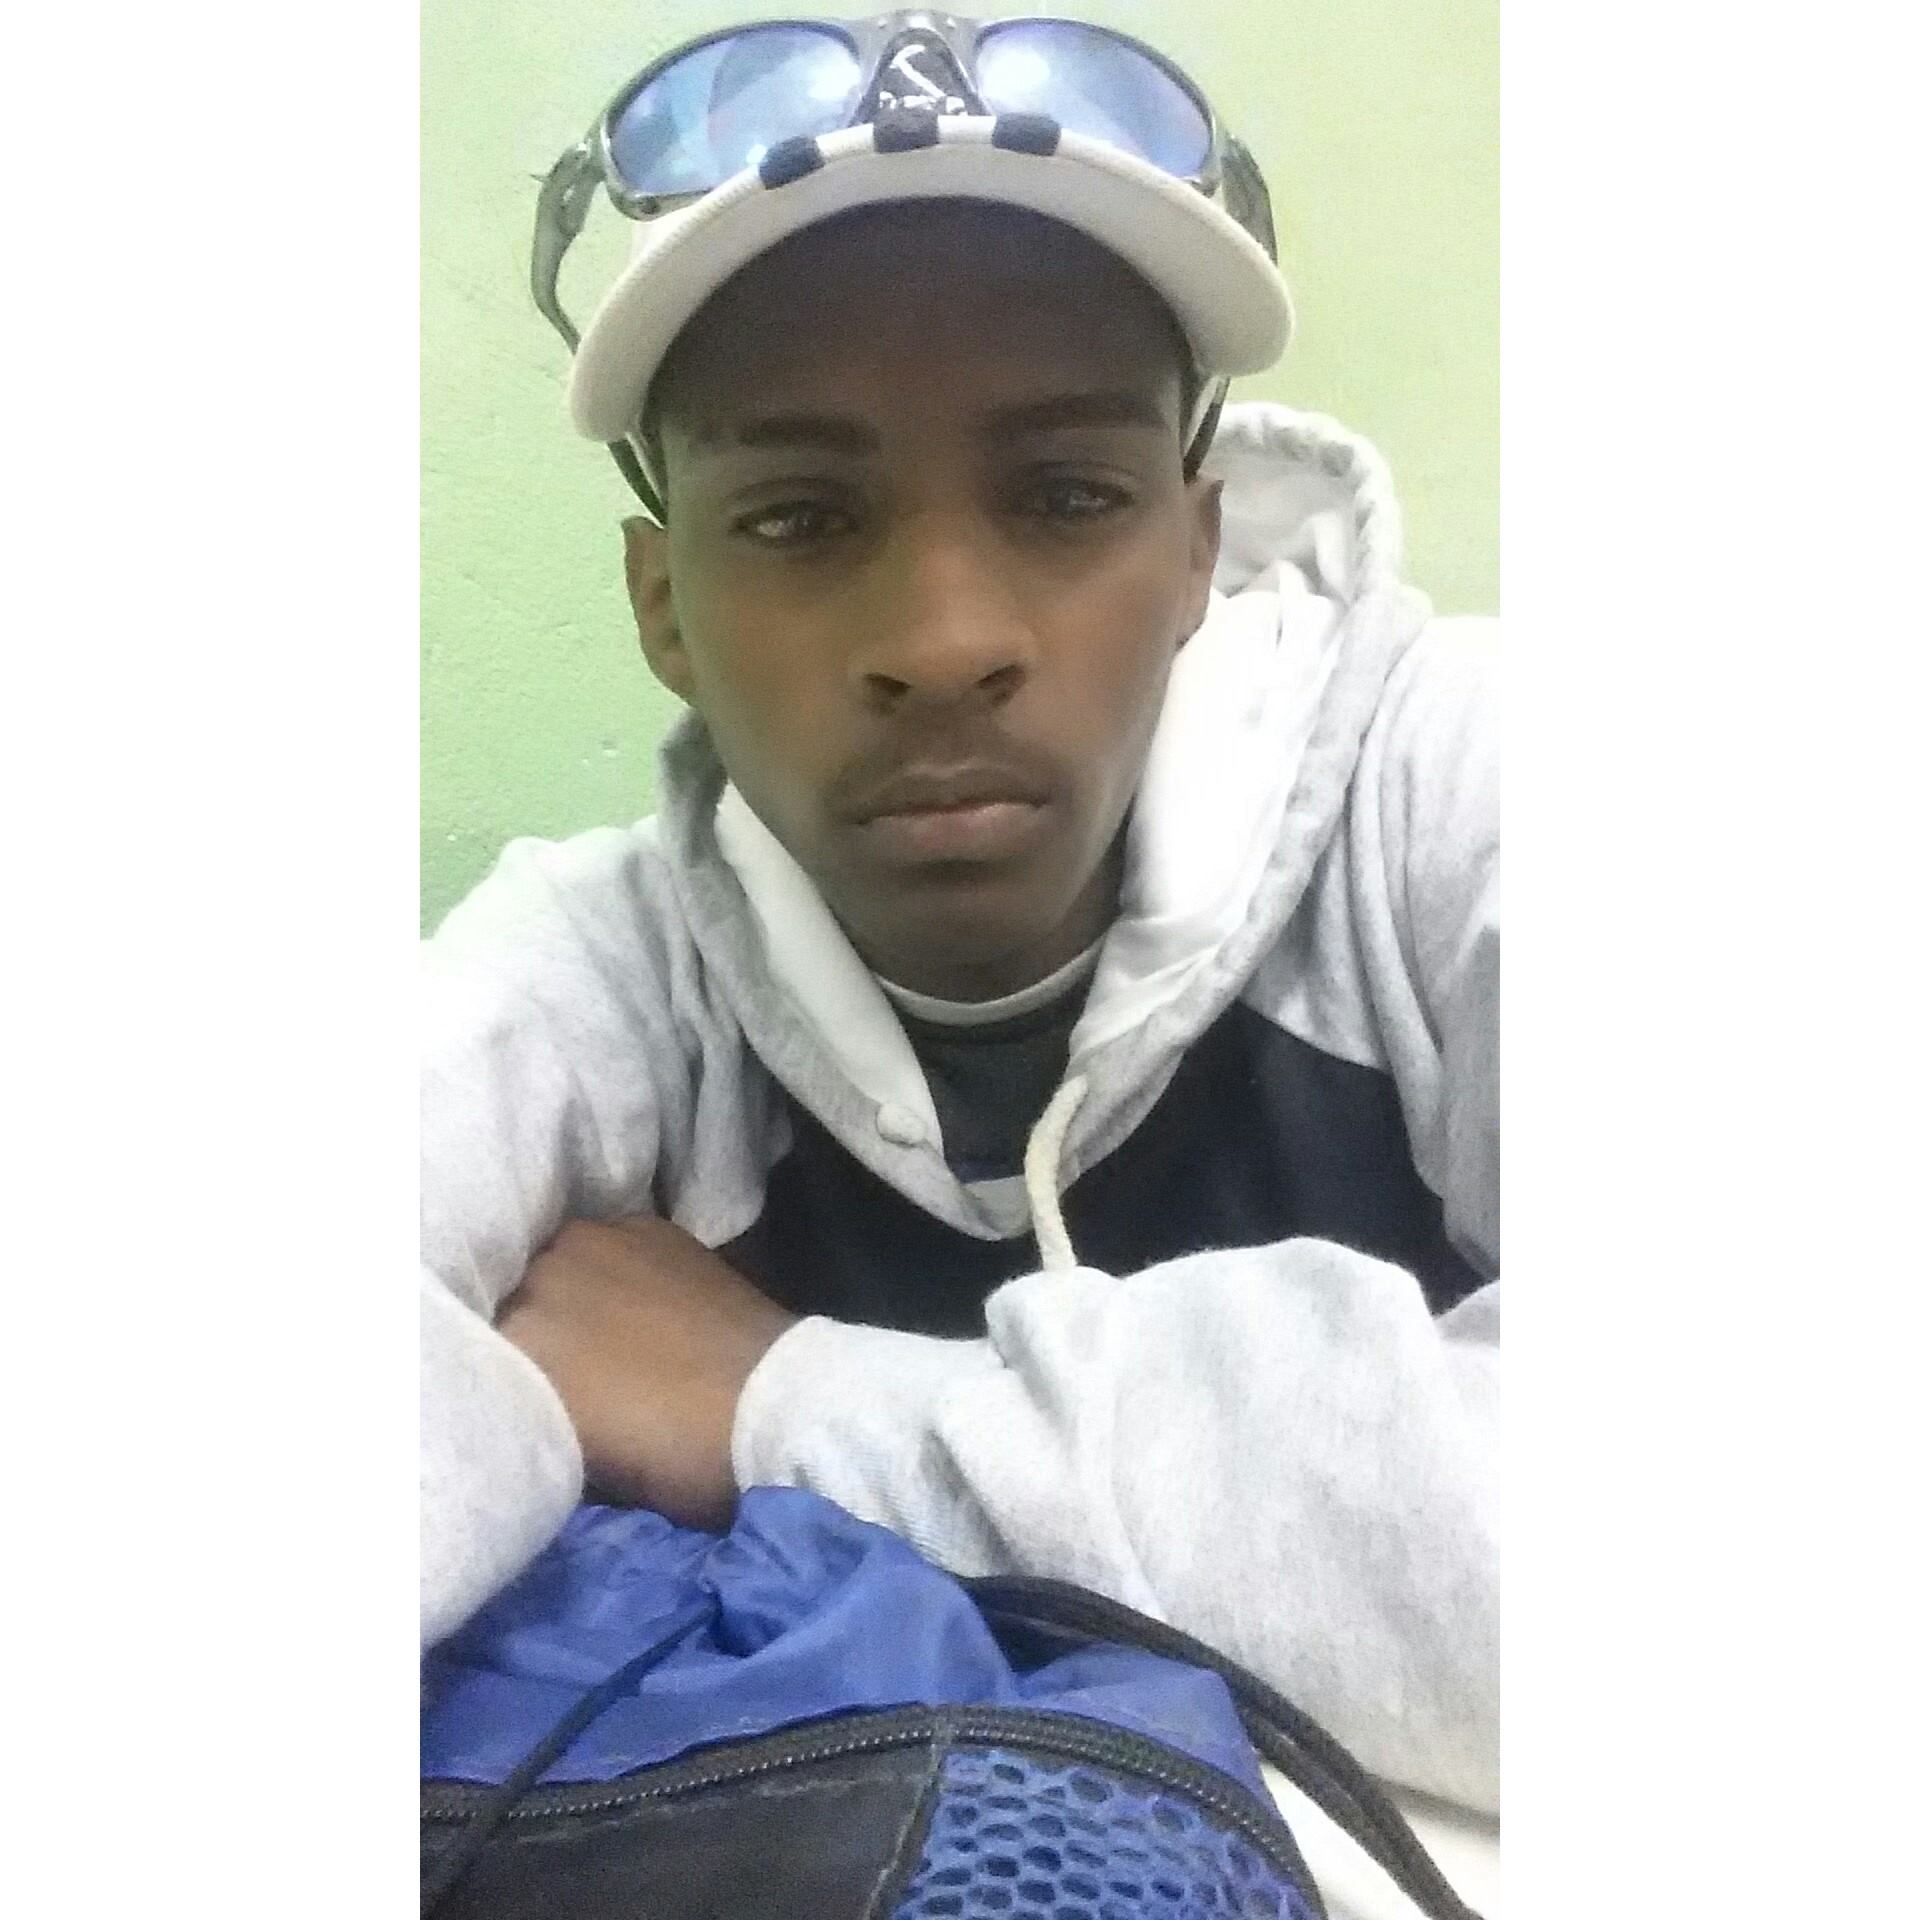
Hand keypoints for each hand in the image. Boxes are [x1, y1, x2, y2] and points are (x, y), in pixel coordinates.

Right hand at [498, 1215, 797, 1529]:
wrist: (769, 1406)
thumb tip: (515, 1389)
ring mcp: (597, 1239)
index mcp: (513, 1334)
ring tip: (590, 1326)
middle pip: (508, 1293)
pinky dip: (608, 1269)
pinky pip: (606, 1244)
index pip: (473, 1340)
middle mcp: (541, 1272)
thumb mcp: (573, 1451)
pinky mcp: (649, 1227)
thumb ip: (527, 1408)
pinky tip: (630, 1297)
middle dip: (519, 1321)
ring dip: (562, 1289)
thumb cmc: (669, 1453)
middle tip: (547, 1360)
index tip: (502, 1386)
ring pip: (553, 1263)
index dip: (488, 1365)